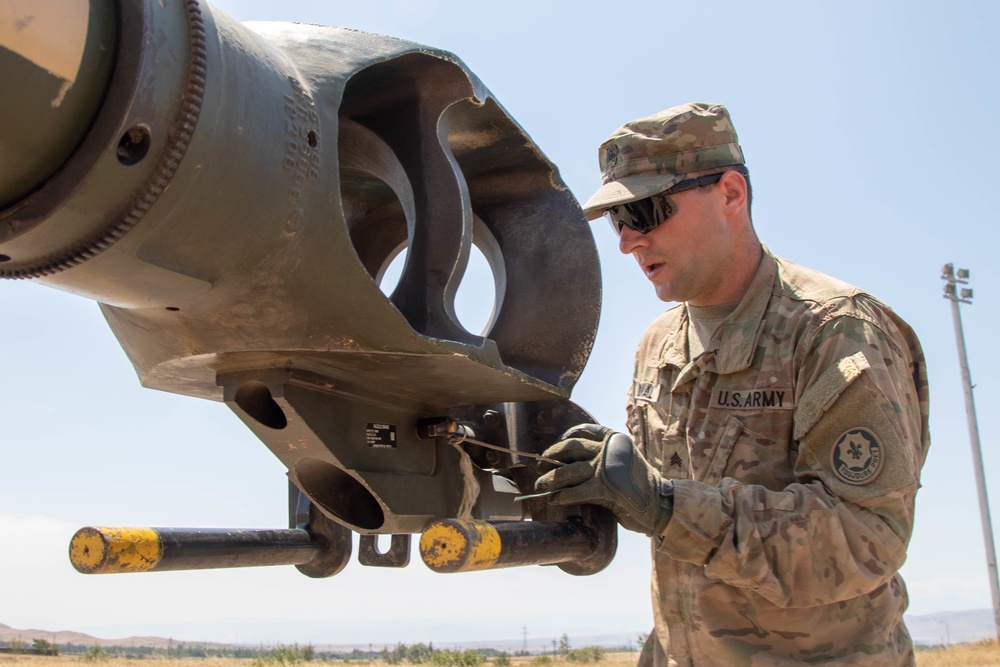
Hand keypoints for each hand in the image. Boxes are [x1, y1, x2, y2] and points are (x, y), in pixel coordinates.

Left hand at [535, 424, 673, 536]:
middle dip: (550, 457)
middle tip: (539, 467)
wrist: (660, 505)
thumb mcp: (621, 461)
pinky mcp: (607, 489)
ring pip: (568, 471)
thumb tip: (567, 462)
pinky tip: (555, 500)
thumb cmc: (637, 485)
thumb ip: (601, 456)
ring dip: (550, 479)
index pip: (582, 431)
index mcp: (614, 438)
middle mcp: (609, 449)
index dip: (563, 439)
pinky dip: (562, 496)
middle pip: (570, 448)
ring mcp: (607, 468)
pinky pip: (576, 491)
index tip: (552, 450)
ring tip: (540, 486)